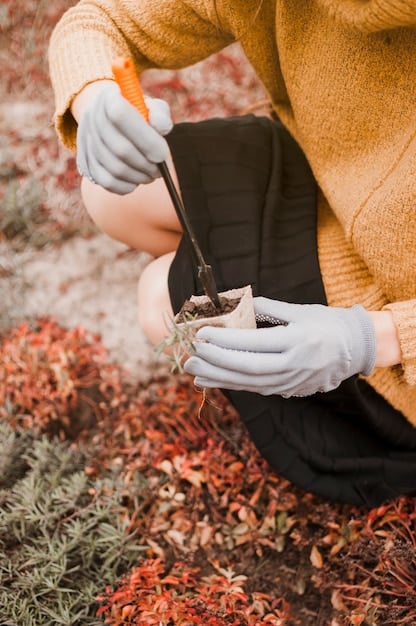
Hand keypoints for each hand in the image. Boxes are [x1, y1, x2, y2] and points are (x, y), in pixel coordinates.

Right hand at [76, 82, 172, 193]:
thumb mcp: (152, 108)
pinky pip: (107, 182)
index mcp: (109, 97)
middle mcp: (92, 117)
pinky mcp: (85, 163)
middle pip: (121, 149)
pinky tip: (136, 181)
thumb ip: (159, 115)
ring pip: (115, 169)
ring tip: (151, 174)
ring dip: (139, 177)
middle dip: (147, 165)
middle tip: (161, 170)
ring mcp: (86, 141)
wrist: (111, 121)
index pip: (121, 116)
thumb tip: (161, 127)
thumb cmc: (140, 115)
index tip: (163, 155)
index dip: (145, 139)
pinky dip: (127, 186)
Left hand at [184, 297, 375, 396]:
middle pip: (247, 368)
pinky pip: (254, 389)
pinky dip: (230, 385)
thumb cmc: (326, 323)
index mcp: (297, 341)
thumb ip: (266, 308)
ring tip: (193, 370)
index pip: (254, 343)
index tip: (201, 334)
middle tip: (189, 356)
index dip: (225, 340)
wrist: (354, 350)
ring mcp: (291, 382)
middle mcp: (293, 365)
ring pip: (248, 383)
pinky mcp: (288, 391)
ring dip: (217, 377)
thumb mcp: (300, 310)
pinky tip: (210, 380)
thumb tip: (235, 302)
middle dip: (214, 362)